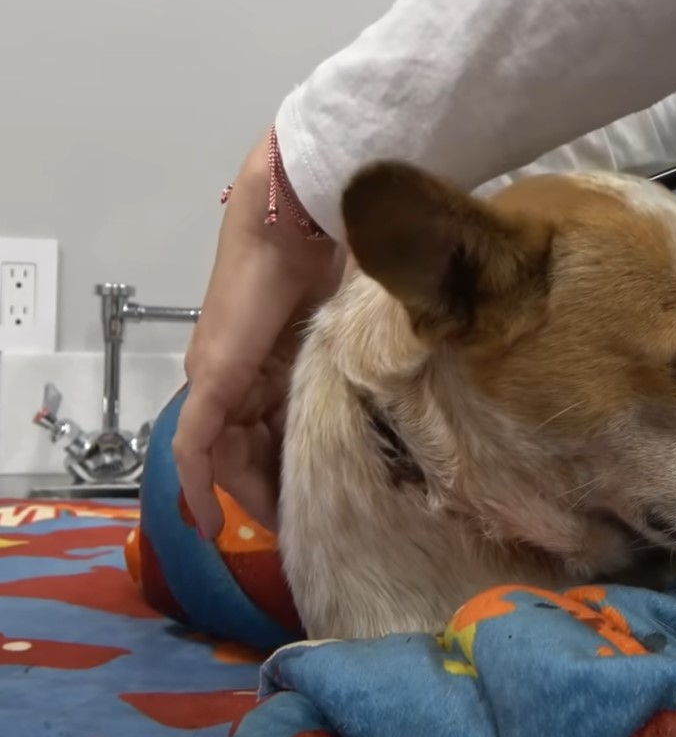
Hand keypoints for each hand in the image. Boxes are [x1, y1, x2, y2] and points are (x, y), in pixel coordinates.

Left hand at [173, 133, 342, 538]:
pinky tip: (213, 521)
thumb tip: (416, 377)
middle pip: (245, 448)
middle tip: (307, 523)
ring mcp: (221, 375)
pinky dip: (201, 482)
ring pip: (224, 453)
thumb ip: (364, 356)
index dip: (289, 466)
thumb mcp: (354, 324)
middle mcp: (238, 371)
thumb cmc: (339, 252)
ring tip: (284, 524)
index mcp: (269, 359)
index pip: (269, 428)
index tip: (320, 500)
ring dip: (248, 492)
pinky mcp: (215, 377)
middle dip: (272, 488)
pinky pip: (198, 444)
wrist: (301, 212)